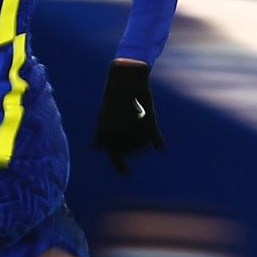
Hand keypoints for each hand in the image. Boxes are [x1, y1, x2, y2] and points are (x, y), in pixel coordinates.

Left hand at [92, 59, 164, 174]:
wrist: (126, 82)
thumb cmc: (112, 100)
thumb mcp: (102, 117)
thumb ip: (100, 134)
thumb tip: (95, 148)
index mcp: (108, 135)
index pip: (115, 157)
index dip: (121, 167)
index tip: (127, 175)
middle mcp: (121, 136)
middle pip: (132, 151)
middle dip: (133, 143)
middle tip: (132, 127)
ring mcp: (136, 131)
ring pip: (143, 147)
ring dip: (143, 140)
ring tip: (140, 124)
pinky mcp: (150, 124)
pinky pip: (156, 141)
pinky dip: (158, 144)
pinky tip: (161, 147)